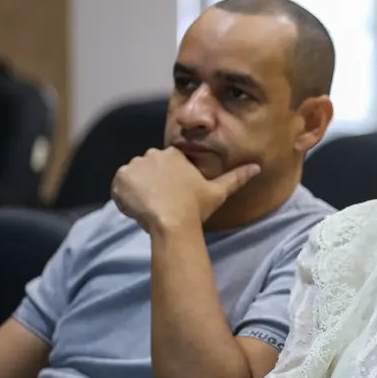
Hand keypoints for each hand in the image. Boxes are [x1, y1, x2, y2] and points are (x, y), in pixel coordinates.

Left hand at [112, 147, 259, 231]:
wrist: (172, 223)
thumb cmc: (196, 208)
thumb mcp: (218, 191)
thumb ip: (237, 177)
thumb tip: (257, 167)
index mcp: (175, 154)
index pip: (166, 166)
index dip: (168, 183)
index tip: (174, 198)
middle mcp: (154, 154)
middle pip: (149, 170)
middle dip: (153, 185)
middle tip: (163, 204)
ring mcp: (136, 165)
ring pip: (135, 177)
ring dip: (139, 190)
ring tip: (151, 208)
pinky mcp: (121, 178)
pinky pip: (119, 186)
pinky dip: (125, 197)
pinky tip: (139, 208)